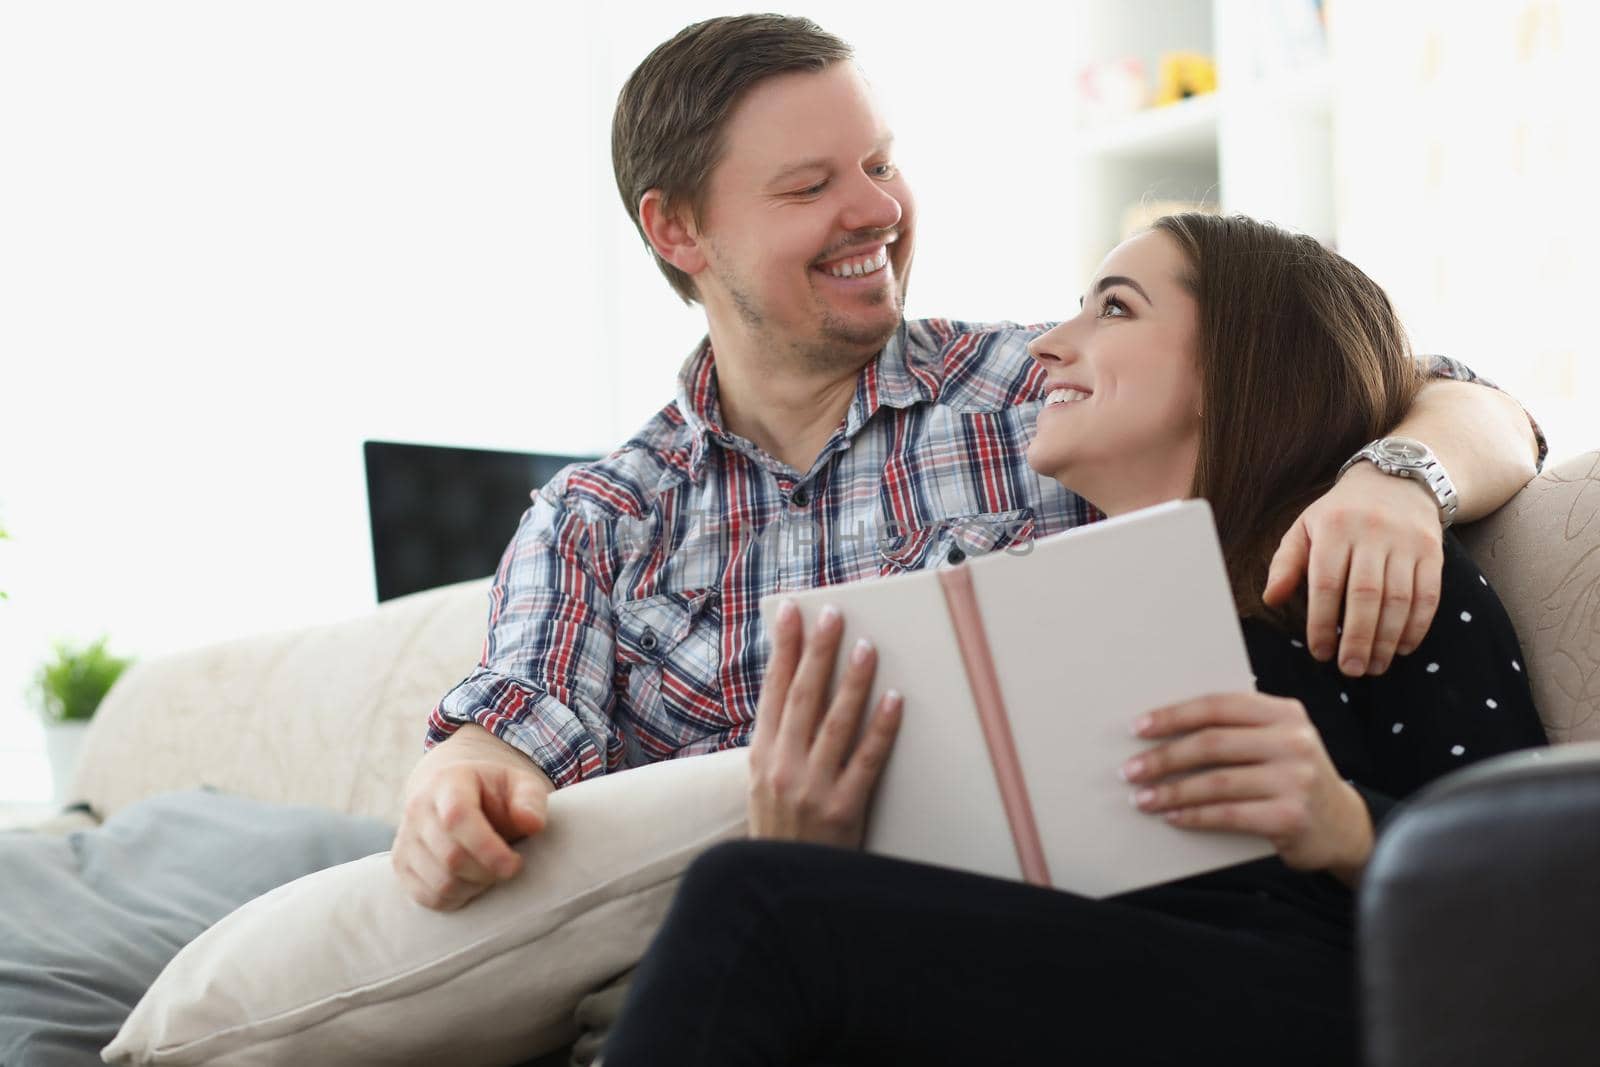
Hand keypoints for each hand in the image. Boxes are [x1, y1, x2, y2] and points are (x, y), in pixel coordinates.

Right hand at [392, 724, 552, 909]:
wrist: (455, 795)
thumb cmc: (494, 793)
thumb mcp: (520, 784)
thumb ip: (531, 799)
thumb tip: (532, 823)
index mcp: (448, 782)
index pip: (457, 817)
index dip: (487, 848)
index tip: (514, 865)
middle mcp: (418, 808)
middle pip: (451, 856)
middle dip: (488, 871)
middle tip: (509, 866)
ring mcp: (405, 838)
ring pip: (440, 882)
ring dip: (474, 887)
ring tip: (490, 871)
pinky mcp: (401, 864)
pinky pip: (427, 897)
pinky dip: (456, 899)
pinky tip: (471, 882)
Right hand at [747, 601, 902, 846]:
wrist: (780, 892)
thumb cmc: (779, 834)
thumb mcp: (762, 786)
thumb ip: (778, 742)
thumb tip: (799, 690)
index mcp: (760, 757)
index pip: (773, 690)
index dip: (784, 648)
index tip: (792, 612)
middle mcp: (781, 768)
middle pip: (802, 697)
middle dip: (817, 651)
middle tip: (833, 615)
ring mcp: (811, 789)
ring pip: (835, 723)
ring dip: (851, 681)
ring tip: (866, 646)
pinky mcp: (843, 811)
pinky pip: (865, 761)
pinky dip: (881, 729)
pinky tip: (894, 700)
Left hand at [1122, 692, 1373, 883]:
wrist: (1343, 826)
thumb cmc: (1292, 777)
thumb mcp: (1277, 741)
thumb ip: (1237, 730)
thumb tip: (1162, 730)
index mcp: (1284, 712)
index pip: (1219, 705)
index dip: (1174, 715)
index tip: (1137, 727)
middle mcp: (1294, 741)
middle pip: (1213, 743)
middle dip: (1164, 757)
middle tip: (1129, 770)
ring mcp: (1296, 779)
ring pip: (1216, 782)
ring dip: (1172, 791)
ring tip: (1142, 798)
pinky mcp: (1291, 817)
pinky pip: (1229, 814)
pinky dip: (1195, 816)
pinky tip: (1172, 817)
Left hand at [1264, 462, 1443, 676]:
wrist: (1397, 480)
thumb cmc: (1341, 514)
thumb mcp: (1306, 528)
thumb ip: (1286, 563)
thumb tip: (1272, 599)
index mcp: (1335, 529)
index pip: (1326, 584)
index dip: (1322, 622)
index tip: (1319, 652)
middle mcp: (1373, 533)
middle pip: (1366, 595)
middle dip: (1358, 638)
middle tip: (1350, 670)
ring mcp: (1407, 542)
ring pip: (1399, 599)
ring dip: (1386, 639)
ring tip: (1374, 666)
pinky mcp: (1433, 552)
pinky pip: (1428, 595)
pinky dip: (1417, 626)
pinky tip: (1402, 647)